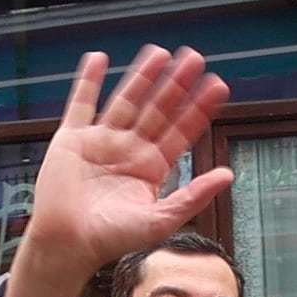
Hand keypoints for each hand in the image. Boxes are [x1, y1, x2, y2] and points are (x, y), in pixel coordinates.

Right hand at [3, 46, 233, 296]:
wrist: (68, 243)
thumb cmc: (111, 239)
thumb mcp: (160, 220)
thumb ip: (194, 196)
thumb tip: (228, 174)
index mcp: (150, 168)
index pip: (180, 131)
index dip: (198, 108)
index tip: (217, 86)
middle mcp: (128, 150)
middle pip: (157, 109)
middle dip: (175, 85)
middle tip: (194, 59)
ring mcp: (100, 142)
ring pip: (126, 100)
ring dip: (142, 76)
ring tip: (160, 53)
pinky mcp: (71, 139)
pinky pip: (81, 104)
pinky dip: (89, 81)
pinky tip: (99, 59)